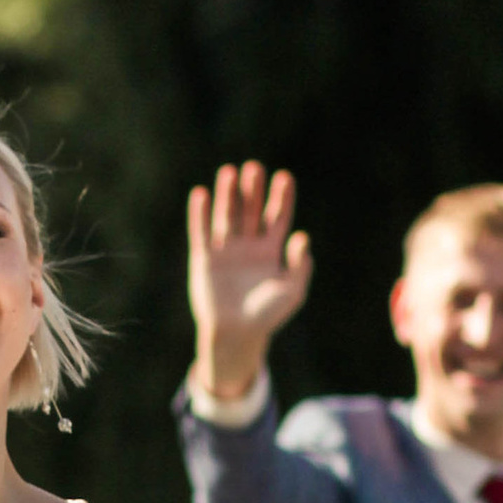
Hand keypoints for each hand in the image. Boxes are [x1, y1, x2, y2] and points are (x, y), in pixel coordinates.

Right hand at [186, 163, 313, 406]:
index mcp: (271, 251)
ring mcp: (225, 250)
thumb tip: (302, 237)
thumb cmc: (267, 315)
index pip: (277, 217)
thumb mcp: (292, 292)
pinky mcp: (204, 259)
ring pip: (226, 216)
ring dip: (227, 195)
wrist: (236, 334)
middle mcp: (248, 245)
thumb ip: (300, 266)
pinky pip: (201, 232)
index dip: (281, 197)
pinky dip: (199, 214)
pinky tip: (200, 194)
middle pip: (251, 210)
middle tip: (254, 168)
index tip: (284, 178)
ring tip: (229, 172)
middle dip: (253, 190)